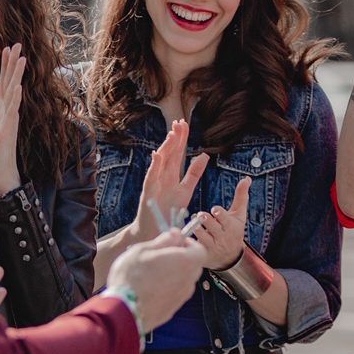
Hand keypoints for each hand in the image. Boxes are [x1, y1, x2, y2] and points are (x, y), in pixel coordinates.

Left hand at [0, 43, 24, 196]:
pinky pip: (11, 114)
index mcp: (3, 108)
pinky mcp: (7, 132)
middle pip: (12, 83)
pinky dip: (14, 100)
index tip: (7, 46)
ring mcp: (9, 121)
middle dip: (14, 63)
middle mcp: (9, 112)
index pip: (5, 82)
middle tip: (18, 44)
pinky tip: (17, 88)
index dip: (6, 65)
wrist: (0, 172)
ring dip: (17, 76)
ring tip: (21, 59)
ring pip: (14, 94)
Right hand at [109, 230, 208, 332]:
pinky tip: (148, 288)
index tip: (173, 242)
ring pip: (183, 280)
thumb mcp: (143, 249)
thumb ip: (164, 240)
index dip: (188, 244)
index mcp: (185, 262)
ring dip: (172, 274)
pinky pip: (173, 294)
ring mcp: (181, 298)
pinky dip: (166, 289)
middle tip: (159, 256)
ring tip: (150, 274)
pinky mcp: (172, 310)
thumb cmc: (132, 277)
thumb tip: (176, 234)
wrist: (124, 311)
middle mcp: (188, 281)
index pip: (200, 249)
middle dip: (180, 258)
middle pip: (192, 265)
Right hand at [133, 120, 208, 242]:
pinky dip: (154, 166)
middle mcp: (162, 176)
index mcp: (171, 175)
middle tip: (179, 122)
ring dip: (166, 147)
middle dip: (174, 138)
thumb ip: (194, 173)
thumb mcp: (186, 190)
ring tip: (172, 134)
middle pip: (169, 153)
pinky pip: (152, 177)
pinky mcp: (149, 193)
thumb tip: (205, 156)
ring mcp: (155, 183)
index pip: (177, 153)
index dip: (181, 139)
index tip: (184, 124)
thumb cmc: (167, 211)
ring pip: (160, 162)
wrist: (153, 231)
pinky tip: (157, 154)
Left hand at [186, 176, 250, 268]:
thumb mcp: (239, 215)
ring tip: (196, 222)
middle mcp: (223, 236)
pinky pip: (194, 243)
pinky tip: (188, 233)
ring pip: (200, 233)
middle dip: (204, 218)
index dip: (218, 212)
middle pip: (210, 223)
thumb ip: (241, 196)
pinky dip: (190, 237)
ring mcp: (213, 246)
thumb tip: (247, 178)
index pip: (223, 217)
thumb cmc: (233, 230)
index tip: (215, 210)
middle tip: (201, 215)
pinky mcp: (203, 253)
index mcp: (232, 226)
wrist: (230, 258)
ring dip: (196, 226)